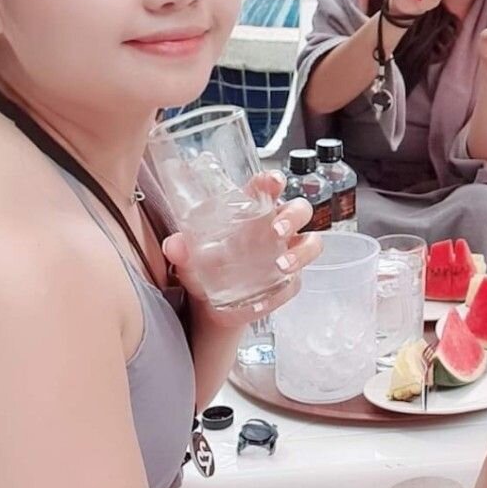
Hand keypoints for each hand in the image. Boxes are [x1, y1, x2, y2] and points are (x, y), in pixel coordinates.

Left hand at [161, 170, 321, 326]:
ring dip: (300, 253)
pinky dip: (279, 294)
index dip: (274, 181)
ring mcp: (287, 254)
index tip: (272, 182)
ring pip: (311, 243)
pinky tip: (260, 302)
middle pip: (301, 210)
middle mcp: (277, 228)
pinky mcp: (288, 283)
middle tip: (277, 229)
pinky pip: (294, 285)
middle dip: (293, 217)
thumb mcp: (190, 257)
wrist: (210, 305)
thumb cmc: (206, 267)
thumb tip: (175, 245)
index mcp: (255, 212)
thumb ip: (182, 249)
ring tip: (281, 265)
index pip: (269, 188)